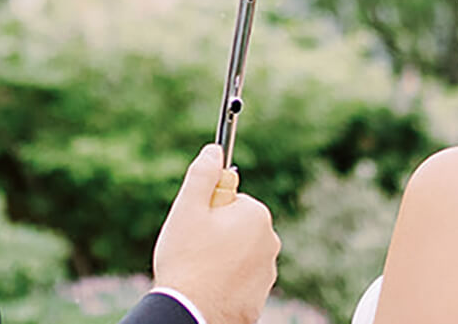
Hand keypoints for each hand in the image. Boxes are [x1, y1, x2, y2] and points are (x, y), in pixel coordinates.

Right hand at [151, 144, 279, 323]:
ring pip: (238, 253)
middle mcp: (270, 242)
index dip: (208, 211)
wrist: (191, 313)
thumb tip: (214, 150)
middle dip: (216, 233)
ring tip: (199, 271)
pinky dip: (226, 281)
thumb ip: (203, 174)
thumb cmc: (186, 261)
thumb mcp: (188, 208)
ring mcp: (267, 272)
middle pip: (236, 226)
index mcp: (256, 215)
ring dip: (221, 258)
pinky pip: (240, 279)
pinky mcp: (260, 296)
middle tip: (194, 249)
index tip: (196, 226)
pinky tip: (208, 288)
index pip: (231, 200)